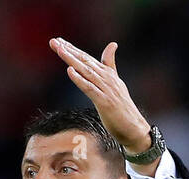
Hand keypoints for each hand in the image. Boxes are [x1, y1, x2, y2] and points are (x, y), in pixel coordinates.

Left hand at [49, 38, 150, 154]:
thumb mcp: (116, 83)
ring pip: (86, 71)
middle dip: (69, 50)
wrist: (134, 128)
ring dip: (72, 60)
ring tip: (59, 50)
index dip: (73, 49)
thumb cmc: (123, 109)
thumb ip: (110, 65)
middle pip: (85, 61)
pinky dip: (79, 79)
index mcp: (108, 74)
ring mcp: (106, 89)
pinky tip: (70, 71)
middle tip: (54, 41)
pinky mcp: (105, 102)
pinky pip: (89, 88)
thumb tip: (112, 44)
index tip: (58, 41)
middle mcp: (107, 78)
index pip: (87, 58)